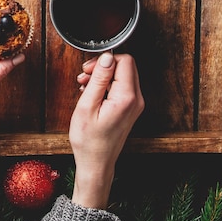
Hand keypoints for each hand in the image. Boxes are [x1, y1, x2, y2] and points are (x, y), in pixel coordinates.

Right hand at [70, 52, 143, 208]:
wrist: (96, 164)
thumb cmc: (89, 141)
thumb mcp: (87, 106)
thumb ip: (99, 79)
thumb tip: (107, 57)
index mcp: (127, 98)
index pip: (125, 61)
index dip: (105, 60)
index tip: (89, 69)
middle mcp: (136, 100)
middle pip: (125, 66)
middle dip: (103, 67)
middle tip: (85, 76)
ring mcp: (135, 105)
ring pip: (122, 76)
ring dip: (103, 76)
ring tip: (85, 86)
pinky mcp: (130, 108)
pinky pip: (121, 87)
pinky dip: (106, 86)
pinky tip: (92, 94)